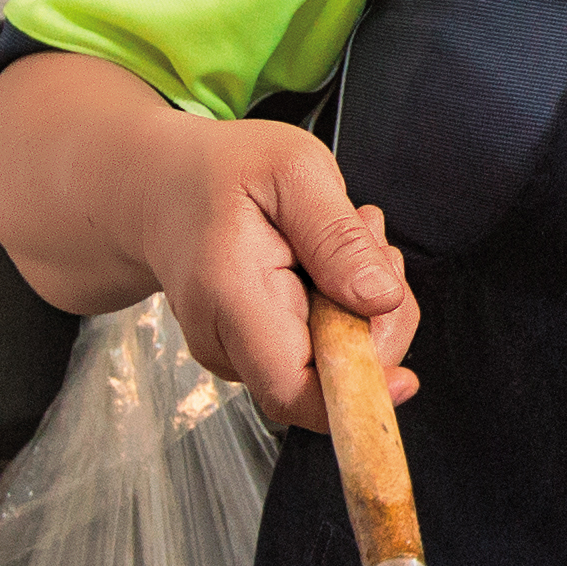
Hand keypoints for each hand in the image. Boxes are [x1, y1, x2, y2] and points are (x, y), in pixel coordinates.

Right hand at [140, 114, 414, 432]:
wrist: (160, 186)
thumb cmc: (224, 171)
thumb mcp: (294, 169)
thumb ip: (337, 236)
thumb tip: (381, 300)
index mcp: (230, 295)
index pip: (292, 389)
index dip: (355, 396)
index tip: (406, 380)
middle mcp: (223, 340)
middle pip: (325, 381)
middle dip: (377, 323)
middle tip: (371, 234)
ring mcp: (233, 353)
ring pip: (328, 367)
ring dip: (363, 310)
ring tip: (347, 232)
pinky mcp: (249, 352)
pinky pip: (317, 352)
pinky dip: (343, 311)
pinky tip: (327, 257)